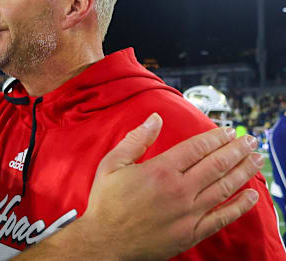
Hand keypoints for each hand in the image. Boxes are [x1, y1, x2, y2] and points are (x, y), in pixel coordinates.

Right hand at [83, 113, 261, 260]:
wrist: (105, 242)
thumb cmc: (106, 203)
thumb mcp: (111, 165)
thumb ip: (135, 140)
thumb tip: (154, 118)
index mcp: (160, 170)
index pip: (197, 148)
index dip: (216, 137)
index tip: (228, 131)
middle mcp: (179, 190)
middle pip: (216, 164)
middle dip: (236, 150)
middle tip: (249, 140)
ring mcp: (188, 213)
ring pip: (224, 187)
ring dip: (243, 171)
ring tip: (256, 159)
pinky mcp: (192, 232)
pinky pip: (222, 217)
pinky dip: (240, 206)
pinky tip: (251, 195)